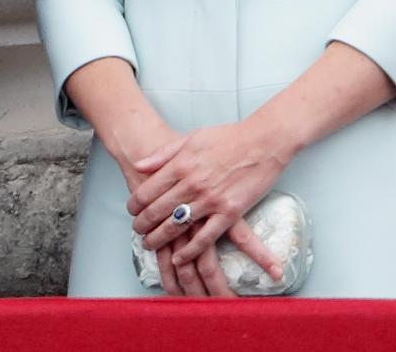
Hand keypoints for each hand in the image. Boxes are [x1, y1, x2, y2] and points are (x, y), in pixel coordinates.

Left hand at [126, 120, 292, 271]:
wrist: (263, 141)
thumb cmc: (227, 137)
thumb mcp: (189, 138)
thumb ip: (163, 154)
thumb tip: (139, 166)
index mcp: (180, 165)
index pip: (147, 191)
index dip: (135, 205)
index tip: (132, 211)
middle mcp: (191, 184)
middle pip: (157, 210)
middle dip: (142, 224)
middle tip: (137, 230)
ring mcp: (211, 200)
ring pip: (176, 226)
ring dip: (159, 238)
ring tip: (149, 244)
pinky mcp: (230, 213)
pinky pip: (206, 237)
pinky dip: (190, 250)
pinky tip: (178, 258)